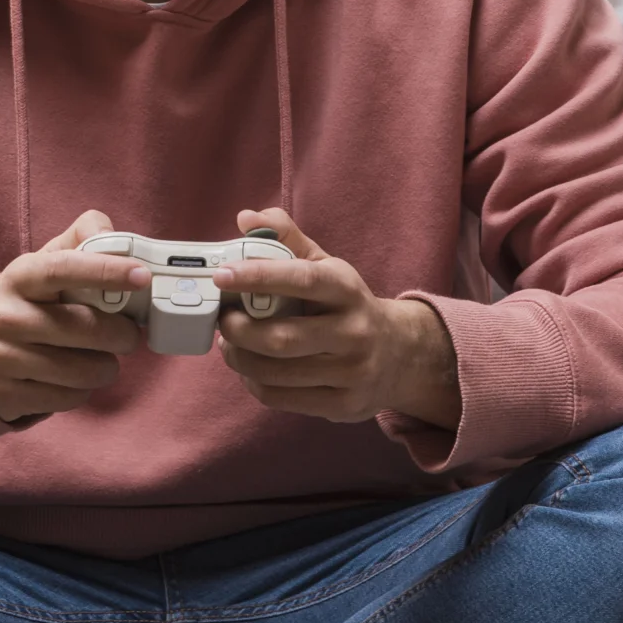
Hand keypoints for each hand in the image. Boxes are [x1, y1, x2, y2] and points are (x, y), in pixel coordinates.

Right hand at [0, 210, 144, 423]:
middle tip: (128, 334)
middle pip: (84, 328)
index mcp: (19, 277)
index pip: (62, 268)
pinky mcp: (6, 395)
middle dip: (122, 334)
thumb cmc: (24, 303)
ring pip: (81, 371)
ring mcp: (2, 358)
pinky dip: (83, 390)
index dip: (105, 271)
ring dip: (106, 367)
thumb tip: (111, 235)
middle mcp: (5, 316)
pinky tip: (75, 378)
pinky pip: (68, 398)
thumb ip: (80, 240)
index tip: (141, 276)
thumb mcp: (43, 265)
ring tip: (102, 358)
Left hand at [214, 207, 462, 429]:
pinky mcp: (343, 404)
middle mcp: (354, 331)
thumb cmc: (347, 305)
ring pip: (276, 373)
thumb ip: (287, 238)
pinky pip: (281, 398)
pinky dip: (254, 383)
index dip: (258, 276)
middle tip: (222, 320)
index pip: (302, 279)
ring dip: (239, 359)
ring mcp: (351, 372)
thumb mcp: (327, 266)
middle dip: (239, 330)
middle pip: (282, 338)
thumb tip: (246, 217)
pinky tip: (250, 369)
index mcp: (347, 289)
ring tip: (230, 344)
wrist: (400, 354)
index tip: (222, 275)